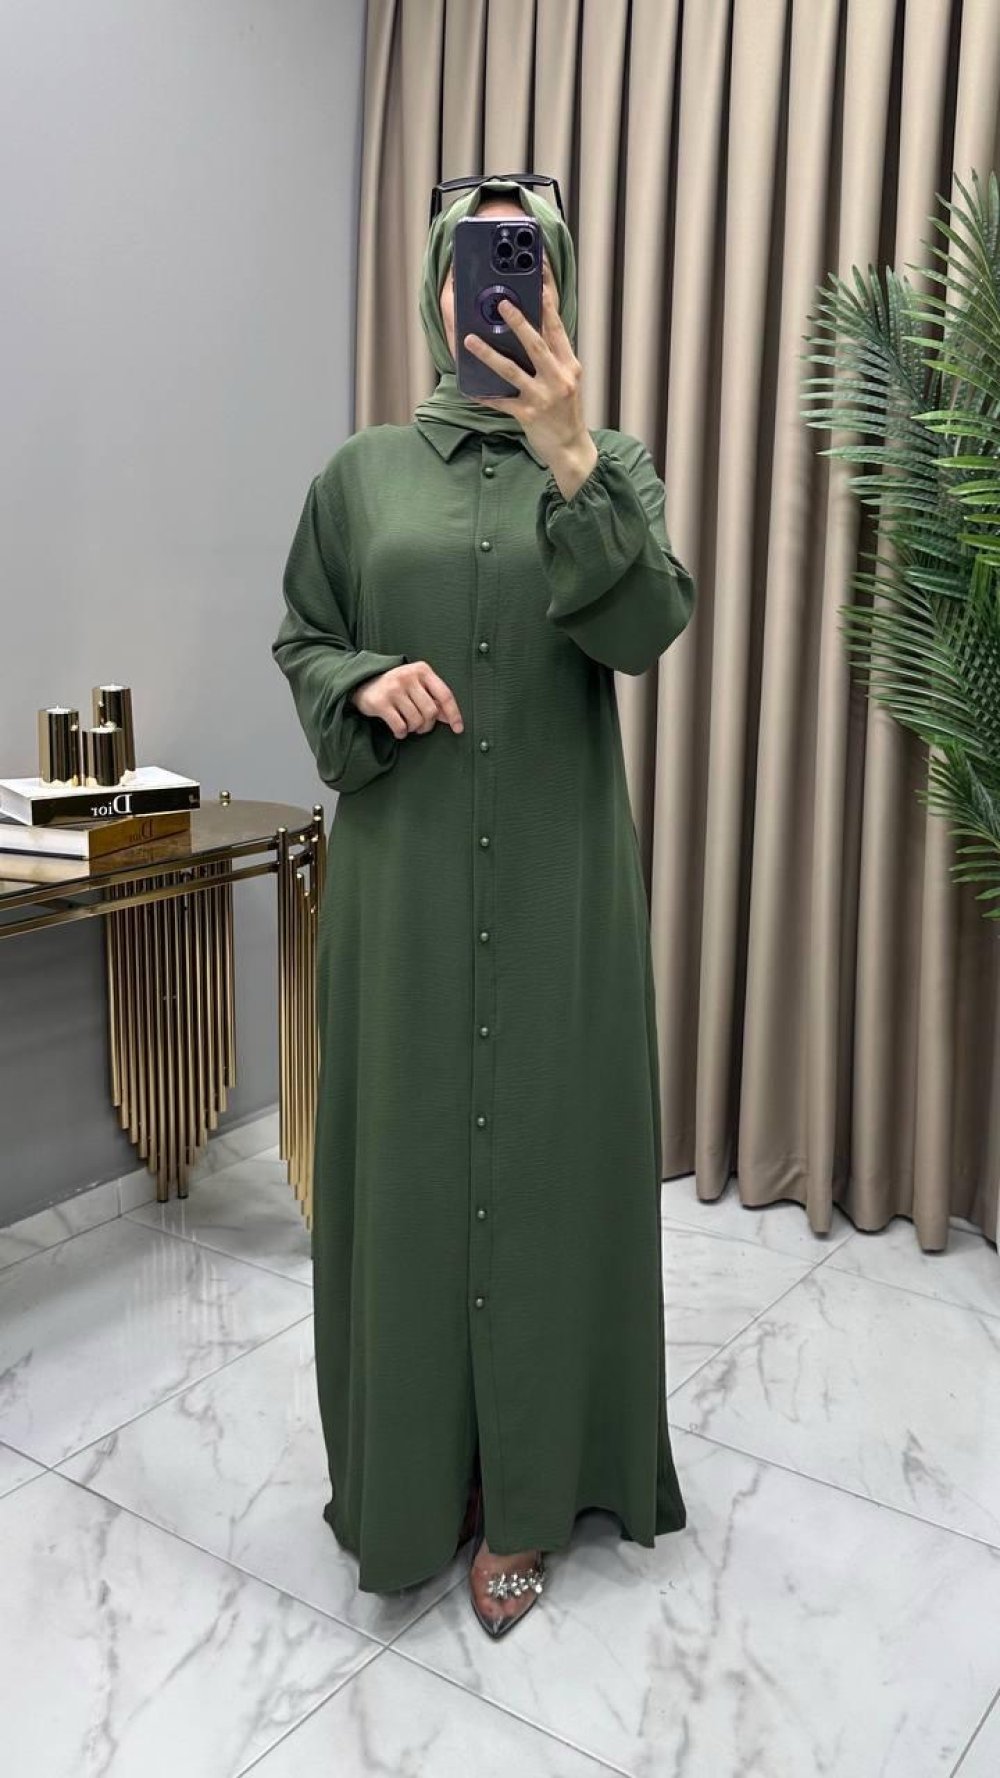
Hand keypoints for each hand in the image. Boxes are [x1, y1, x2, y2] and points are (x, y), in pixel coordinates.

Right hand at [350, 661, 463, 738]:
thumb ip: (433, 698)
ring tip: (408, 725)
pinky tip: (399, 729)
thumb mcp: (417, 686)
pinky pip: (400, 726)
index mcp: (422, 670)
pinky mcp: (380, 702)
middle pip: (431, 711)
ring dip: (414, 729)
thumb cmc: (396, 687)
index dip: (454, 714)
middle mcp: (408, 676)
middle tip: (421, 727)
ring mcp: (393, 688)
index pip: (445, 694)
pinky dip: (402, 733)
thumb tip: (449, 718)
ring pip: (416, 720)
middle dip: (428, 725)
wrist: (363, 683)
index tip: (458, 729)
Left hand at [462, 261, 597, 494]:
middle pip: (536, 344)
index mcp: (569, 365)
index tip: (539, 282)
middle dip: (518, 322)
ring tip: (470, 339)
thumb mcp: (567, 379)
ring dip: (489, 354)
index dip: (548, 304)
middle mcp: (559, 378)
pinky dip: (485, 395)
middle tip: (501, 302)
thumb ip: (553, 356)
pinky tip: (470, 388)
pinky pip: (502, 402)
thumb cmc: (566, 411)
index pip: (557, 328)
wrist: (571, 448)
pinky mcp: (529, 415)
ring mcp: (543, 397)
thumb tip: (531, 329)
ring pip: (513, 371)